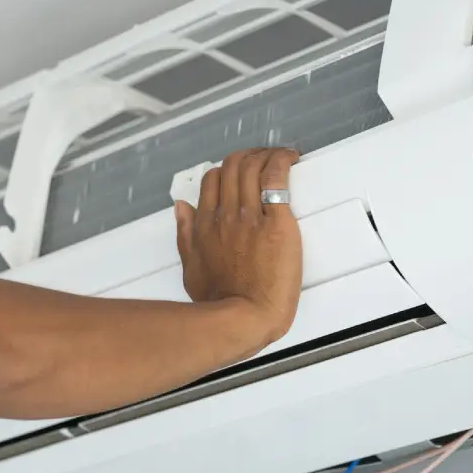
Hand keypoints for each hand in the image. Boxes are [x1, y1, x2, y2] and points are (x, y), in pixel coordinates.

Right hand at [175, 148, 302, 341]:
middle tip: (266, 159)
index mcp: (206, 224)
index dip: (228, 169)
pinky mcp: (276, 223)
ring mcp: (250, 217)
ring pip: (253, 166)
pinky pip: (276, 179)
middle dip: (250, 156)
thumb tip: (181, 207)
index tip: (243, 171)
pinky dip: (282, 161)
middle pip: (234, 166)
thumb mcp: (191, 268)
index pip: (213, 179)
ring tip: (282, 156)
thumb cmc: (221, 301)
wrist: (246, 317)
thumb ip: (185, 235)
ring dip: (268, 154)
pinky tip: (291, 158)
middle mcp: (226, 215)